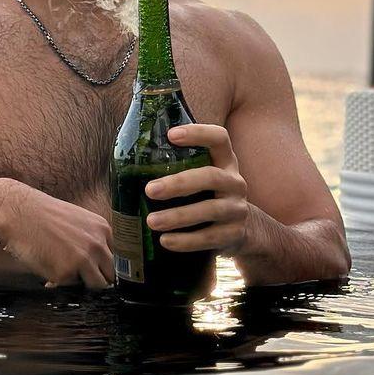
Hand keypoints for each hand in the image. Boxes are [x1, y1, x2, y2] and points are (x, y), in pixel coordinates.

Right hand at [0, 182, 114, 289]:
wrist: (18, 212)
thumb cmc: (41, 215)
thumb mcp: (77, 220)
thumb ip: (90, 240)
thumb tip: (96, 265)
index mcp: (102, 229)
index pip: (114, 258)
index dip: (101, 266)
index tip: (92, 270)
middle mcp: (98, 245)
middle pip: (110, 274)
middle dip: (95, 278)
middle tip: (79, 277)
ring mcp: (84, 260)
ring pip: (96, 285)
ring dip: (81, 283)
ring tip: (63, 271)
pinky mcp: (66, 273)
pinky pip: (69, 286)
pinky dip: (58, 282)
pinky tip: (46, 269)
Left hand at [144, 123, 248, 254]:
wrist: (244, 229)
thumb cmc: (209, 195)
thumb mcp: (203, 177)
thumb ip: (180, 167)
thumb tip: (129, 162)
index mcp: (225, 161)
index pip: (219, 138)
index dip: (198, 133)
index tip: (171, 135)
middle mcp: (234, 182)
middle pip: (211, 177)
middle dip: (179, 183)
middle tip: (149, 190)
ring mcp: (237, 208)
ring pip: (210, 210)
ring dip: (178, 216)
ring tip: (152, 221)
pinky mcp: (234, 234)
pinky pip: (210, 237)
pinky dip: (186, 241)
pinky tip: (165, 241)